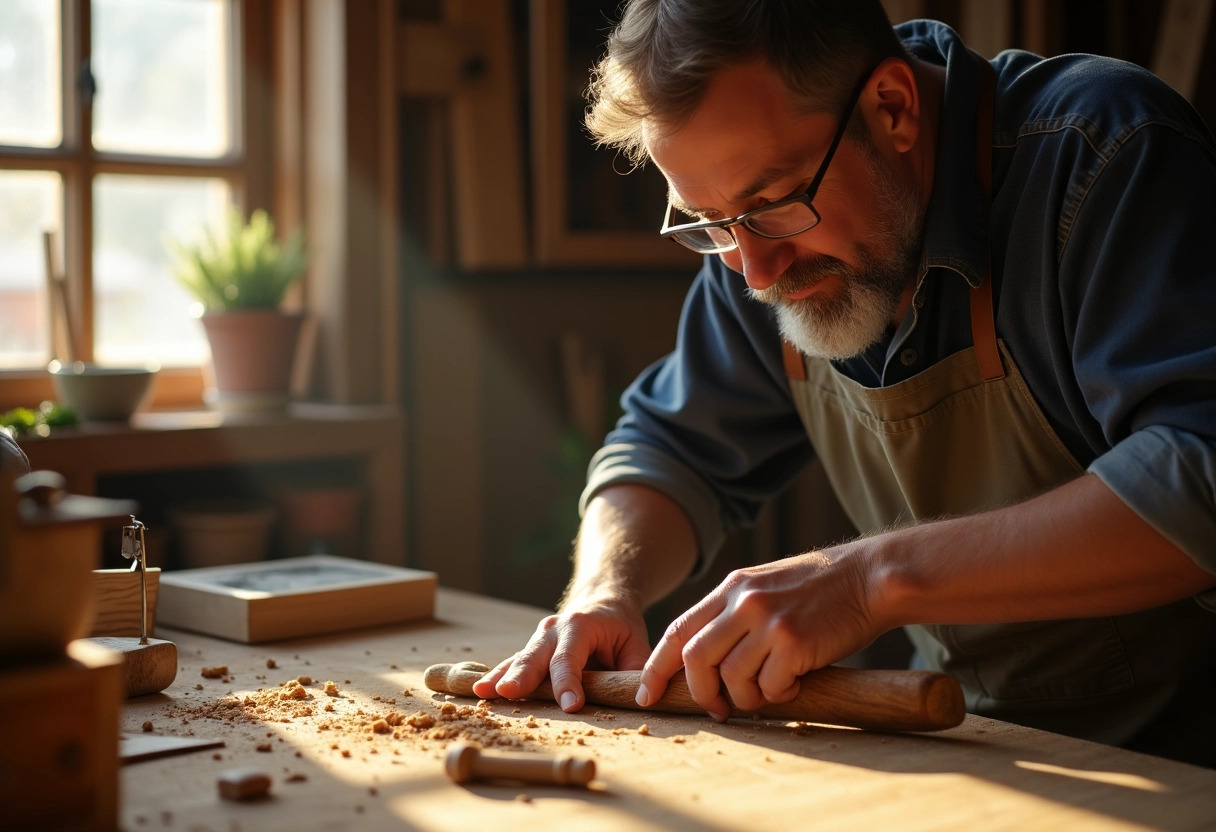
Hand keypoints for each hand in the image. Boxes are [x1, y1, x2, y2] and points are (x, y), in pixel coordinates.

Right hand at [470, 595, 651, 711]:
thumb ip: (637, 670)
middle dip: (522, 675)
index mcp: (581, 626)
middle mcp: (554, 629)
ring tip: (484, 692)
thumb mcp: (636, 643)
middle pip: (536, 656)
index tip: (570, 705)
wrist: (602, 599)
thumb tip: (642, 699)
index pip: (571, 658)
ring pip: (519, 659)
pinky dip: (498, 676)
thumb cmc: (620, 626)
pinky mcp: (532, 650)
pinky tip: (479, 690)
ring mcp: (539, 638)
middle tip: (509, 692)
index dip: (569, 683)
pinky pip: (513, 663)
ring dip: (502, 676)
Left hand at [636, 548, 878, 720]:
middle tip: (717, 710)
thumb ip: (735, 613)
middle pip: (694, 657)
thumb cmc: (822, 590)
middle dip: (698, 692)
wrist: (870, 577)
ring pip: (730, 677)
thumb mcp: (766, 585)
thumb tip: (704, 659)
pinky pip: (769, 686)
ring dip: (746, 697)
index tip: (648, 693)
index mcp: (731, 587)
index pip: (677, 629)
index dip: (657, 666)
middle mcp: (742, 601)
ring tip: (769, 692)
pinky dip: (777, 695)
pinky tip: (794, 685)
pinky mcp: (793, 641)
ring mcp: (767, 620)